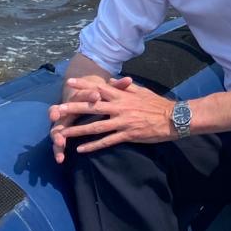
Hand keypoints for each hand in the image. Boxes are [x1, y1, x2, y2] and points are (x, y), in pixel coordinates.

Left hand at [50, 76, 175, 158]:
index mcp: (123, 96)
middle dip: (74, 109)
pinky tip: (81, 149)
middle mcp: (120, 108)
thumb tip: (110, 80)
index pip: (100, 88)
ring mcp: (123, 122)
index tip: (70, 83)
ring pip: (96, 127)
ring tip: (62, 134)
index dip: (84, 86)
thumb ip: (125, 86)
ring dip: (78, 130)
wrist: (172, 118)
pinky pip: (107, 141)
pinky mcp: (127, 135)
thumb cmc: (157, 104)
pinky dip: (93, 146)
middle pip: (93, 107)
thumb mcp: (142, 90)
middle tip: (57, 110)